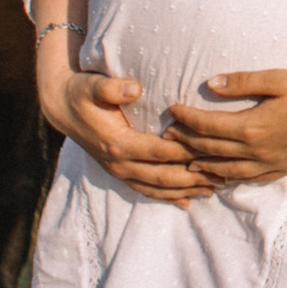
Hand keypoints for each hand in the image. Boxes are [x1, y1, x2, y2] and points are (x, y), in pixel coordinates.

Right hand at [46, 63, 204, 206]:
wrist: (62, 108)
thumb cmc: (82, 93)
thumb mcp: (92, 85)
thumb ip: (112, 88)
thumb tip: (134, 89)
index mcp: (119, 144)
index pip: (161, 151)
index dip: (188, 152)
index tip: (213, 150)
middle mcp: (120, 163)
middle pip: (164, 177)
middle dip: (195, 178)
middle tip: (224, 176)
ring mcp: (120, 172)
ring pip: (158, 189)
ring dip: (186, 191)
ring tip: (215, 190)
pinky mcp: (121, 173)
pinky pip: (147, 191)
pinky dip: (168, 198)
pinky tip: (189, 202)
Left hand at [166, 67, 286, 189]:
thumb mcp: (276, 79)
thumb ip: (241, 83)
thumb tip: (209, 84)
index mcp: (252, 127)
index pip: (207, 126)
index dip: (186, 118)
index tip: (171, 109)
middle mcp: (256, 151)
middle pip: (211, 148)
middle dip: (186, 141)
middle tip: (168, 136)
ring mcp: (269, 163)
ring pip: (225, 170)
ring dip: (202, 165)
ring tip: (186, 160)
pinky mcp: (282, 168)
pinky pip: (248, 179)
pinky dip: (228, 178)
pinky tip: (220, 176)